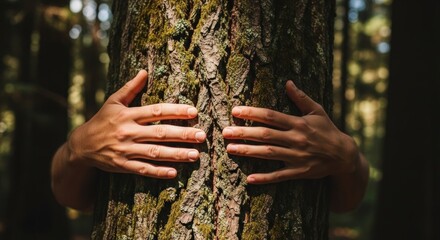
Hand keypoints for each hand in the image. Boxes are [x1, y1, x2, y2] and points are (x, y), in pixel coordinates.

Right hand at [68, 70, 205, 178]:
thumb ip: (131, 88)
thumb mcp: (113, 101)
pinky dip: (158, 172)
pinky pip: (143, 169)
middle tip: (202, 136)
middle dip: (182, 134)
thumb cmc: (102, 120)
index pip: (156, 111)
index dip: (175, 111)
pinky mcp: (122, 165)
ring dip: (176, 154)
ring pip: (154, 153)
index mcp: (128, 115)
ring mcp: (125, 150)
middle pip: (159, 133)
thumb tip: (145, 71)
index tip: (194, 112)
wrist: (82, 145)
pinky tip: (174, 172)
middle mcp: (128, 132)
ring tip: (195, 154)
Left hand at [222, 80, 359, 183]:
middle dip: (244, 132)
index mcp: (298, 123)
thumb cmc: (327, 130)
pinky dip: (265, 178)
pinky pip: (280, 176)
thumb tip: (288, 82)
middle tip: (225, 132)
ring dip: (248, 152)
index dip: (252, 113)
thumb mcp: (317, 111)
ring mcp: (297, 157)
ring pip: (268, 154)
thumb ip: (301, 98)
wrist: (343, 155)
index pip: (271, 116)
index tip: (235, 111)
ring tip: (230, 149)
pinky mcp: (299, 172)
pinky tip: (249, 179)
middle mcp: (296, 139)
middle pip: (265, 135)